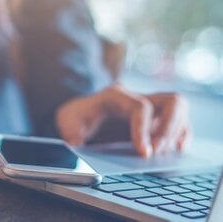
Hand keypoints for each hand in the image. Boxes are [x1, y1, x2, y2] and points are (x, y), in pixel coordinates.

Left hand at [56, 84, 191, 157]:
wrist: (76, 114)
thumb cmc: (74, 118)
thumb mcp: (67, 122)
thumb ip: (71, 132)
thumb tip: (77, 143)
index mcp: (114, 96)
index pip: (140, 107)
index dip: (144, 130)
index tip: (144, 153)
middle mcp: (135, 97)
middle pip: (170, 100)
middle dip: (169, 128)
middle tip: (158, 152)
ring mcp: (148, 104)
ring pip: (178, 107)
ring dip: (178, 131)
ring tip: (167, 153)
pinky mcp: (155, 117)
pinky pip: (179, 119)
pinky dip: (182, 133)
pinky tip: (178, 149)